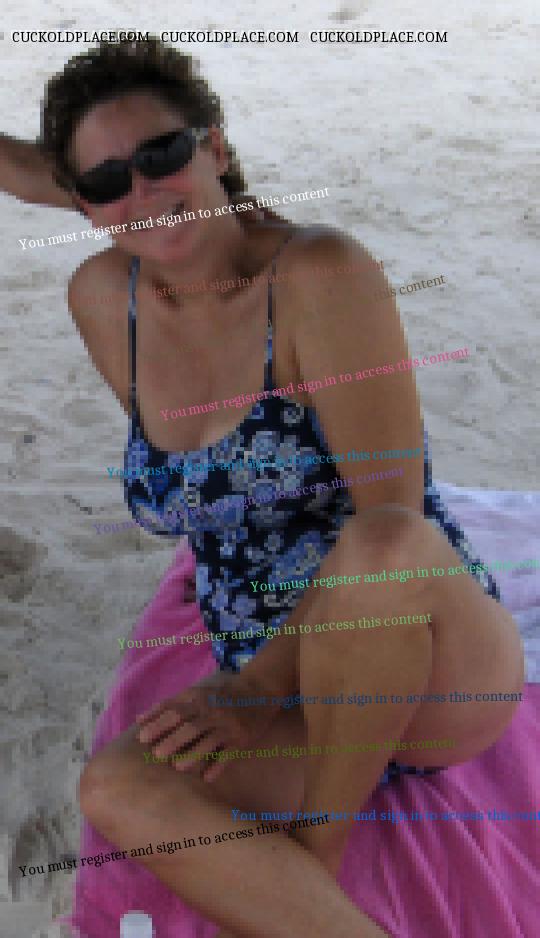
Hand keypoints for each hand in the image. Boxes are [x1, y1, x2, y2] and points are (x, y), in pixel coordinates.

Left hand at [136, 672, 279, 781]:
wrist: (256, 692)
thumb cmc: (218, 697)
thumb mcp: (194, 694)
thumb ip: (168, 706)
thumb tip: (138, 718)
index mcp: (197, 700)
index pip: (174, 711)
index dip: (158, 723)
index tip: (142, 738)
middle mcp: (211, 711)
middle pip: (189, 726)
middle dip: (173, 740)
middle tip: (157, 754)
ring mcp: (227, 725)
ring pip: (208, 740)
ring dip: (193, 754)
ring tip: (178, 767)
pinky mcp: (241, 738)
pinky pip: (229, 753)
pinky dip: (218, 765)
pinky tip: (207, 778)